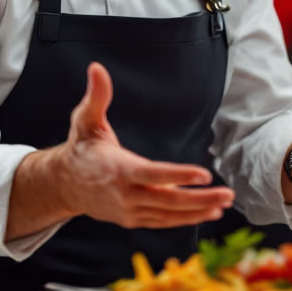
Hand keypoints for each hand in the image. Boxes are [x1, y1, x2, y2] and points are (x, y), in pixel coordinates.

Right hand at [57, 63, 234, 228]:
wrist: (63, 184)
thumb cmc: (80, 148)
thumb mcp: (85, 120)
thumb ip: (96, 96)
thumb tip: (97, 68)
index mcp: (117, 168)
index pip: (152, 174)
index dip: (178, 175)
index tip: (204, 174)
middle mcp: (124, 194)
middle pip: (167, 200)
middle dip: (199, 198)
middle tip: (228, 194)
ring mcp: (128, 210)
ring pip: (168, 215)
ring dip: (198, 211)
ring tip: (224, 204)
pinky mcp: (132, 219)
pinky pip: (162, 222)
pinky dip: (185, 220)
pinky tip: (206, 212)